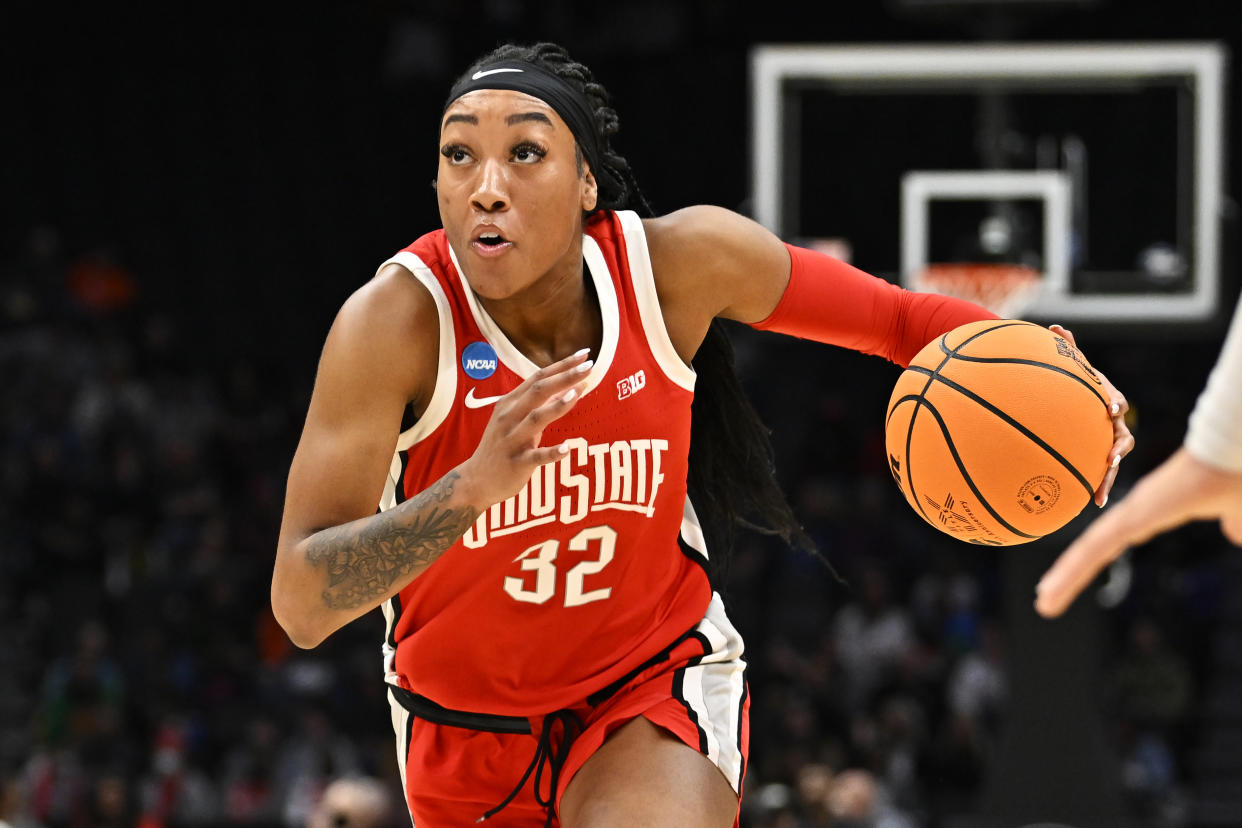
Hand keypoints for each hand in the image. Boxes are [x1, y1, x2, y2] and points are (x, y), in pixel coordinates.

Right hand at [456, 349, 591, 507]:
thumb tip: (569, 386)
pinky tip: (568, 448)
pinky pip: (536, 457)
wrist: (476, 479)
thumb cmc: (503, 445)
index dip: (561, 365)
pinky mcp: (517, 463)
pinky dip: (552, 452)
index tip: (584, 354)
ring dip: (556, 406)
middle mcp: (509, 417)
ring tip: (577, 394)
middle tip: (589, 366)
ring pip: (536, 419)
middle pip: (538, 391)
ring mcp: (512, 440)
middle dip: (565, 377)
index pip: (538, 378)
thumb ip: (541, 403)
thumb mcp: (517, 419)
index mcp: (510, 403)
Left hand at [1034, 447, 1241, 617]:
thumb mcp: (1236, 509)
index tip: (1072, 575)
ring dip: (1066, 577)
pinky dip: (1075, 566)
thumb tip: (1235, 535)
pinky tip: (1054, 586)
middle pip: (1094, 547)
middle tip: (1046, 596)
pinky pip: (1099, 544)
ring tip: (1044, 602)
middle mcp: (1135, 509)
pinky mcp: (1137, 514)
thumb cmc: (1238, 470)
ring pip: (1090, 550)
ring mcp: (1133, 511)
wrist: (1236, 444)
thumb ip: (1232, 521)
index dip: (1093, 557)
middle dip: (1070, 572)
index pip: (1114, 540)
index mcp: (1152, 509)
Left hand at [1048, 324, 1133, 506]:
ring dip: (1109, 477)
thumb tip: (1055, 327)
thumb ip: (1067, 350)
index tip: (1112, 408)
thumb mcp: (1074, 369)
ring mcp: (1109, 442)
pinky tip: (1090, 502)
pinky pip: (1101, 473)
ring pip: (1115, 461)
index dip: (1115, 403)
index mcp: (1108, 401)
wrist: (1084, 404)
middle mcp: (1114, 424)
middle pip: (1123, 437)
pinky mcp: (1101, 457)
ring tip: (1101, 493)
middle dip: (1118, 448)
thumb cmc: (1079, 385)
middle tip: (1111, 458)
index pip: (1116, 401)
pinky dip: (1098, 486)